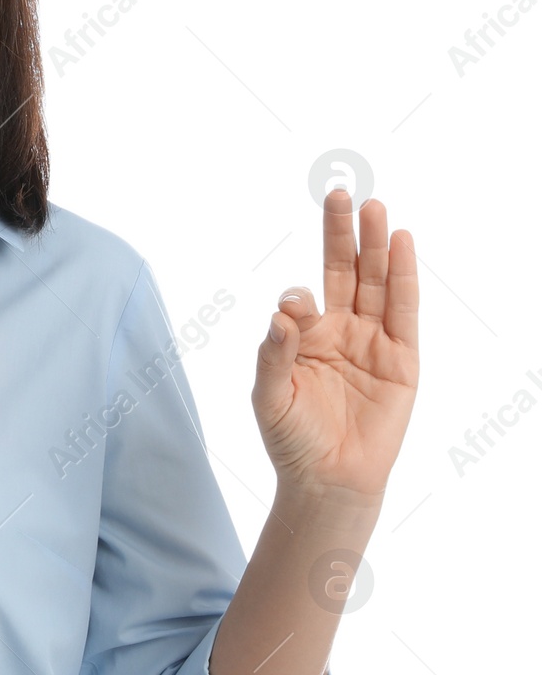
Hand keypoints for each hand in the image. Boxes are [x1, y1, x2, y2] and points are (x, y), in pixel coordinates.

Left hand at [252, 189, 418, 501]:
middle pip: (342, 272)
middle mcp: (338, 331)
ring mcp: (372, 341)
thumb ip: (272, 355)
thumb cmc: (292, 440)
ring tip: (374, 208)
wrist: (328, 480)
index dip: (298, 297)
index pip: (302, 300)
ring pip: (376, 283)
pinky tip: (400, 242)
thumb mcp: (269, 398)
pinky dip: (404, 276)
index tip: (294, 305)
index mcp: (303, 338)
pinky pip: (404, 311)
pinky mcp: (402, 358)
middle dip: (341, 235)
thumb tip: (282, 313)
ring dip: (375, 246)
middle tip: (339, 194)